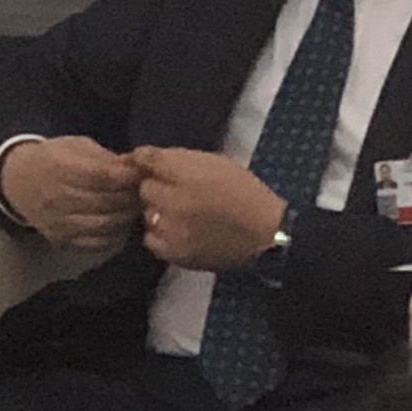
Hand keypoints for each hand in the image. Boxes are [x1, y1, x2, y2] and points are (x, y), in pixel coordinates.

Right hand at [0, 133, 144, 252]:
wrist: (18, 182)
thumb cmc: (53, 159)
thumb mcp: (75, 146)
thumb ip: (105, 158)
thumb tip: (135, 167)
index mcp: (58, 166)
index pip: (100, 176)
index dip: (126, 176)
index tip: (141, 172)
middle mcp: (56, 196)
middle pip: (106, 201)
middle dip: (131, 196)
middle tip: (146, 191)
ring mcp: (59, 221)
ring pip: (105, 224)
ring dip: (127, 217)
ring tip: (136, 207)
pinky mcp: (62, 238)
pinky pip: (98, 242)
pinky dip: (116, 235)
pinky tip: (121, 223)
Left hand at [132, 146, 289, 271]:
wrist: (267, 234)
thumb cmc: (244, 193)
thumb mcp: (215, 162)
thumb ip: (181, 160)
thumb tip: (149, 159)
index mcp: (185, 172)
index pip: (144, 158)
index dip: (146, 161)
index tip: (151, 166)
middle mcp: (172, 199)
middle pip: (144, 188)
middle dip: (158, 188)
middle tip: (178, 194)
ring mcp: (171, 228)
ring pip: (147, 213)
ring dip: (159, 212)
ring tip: (182, 215)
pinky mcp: (174, 252)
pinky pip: (151, 238)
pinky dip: (161, 235)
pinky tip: (179, 232)